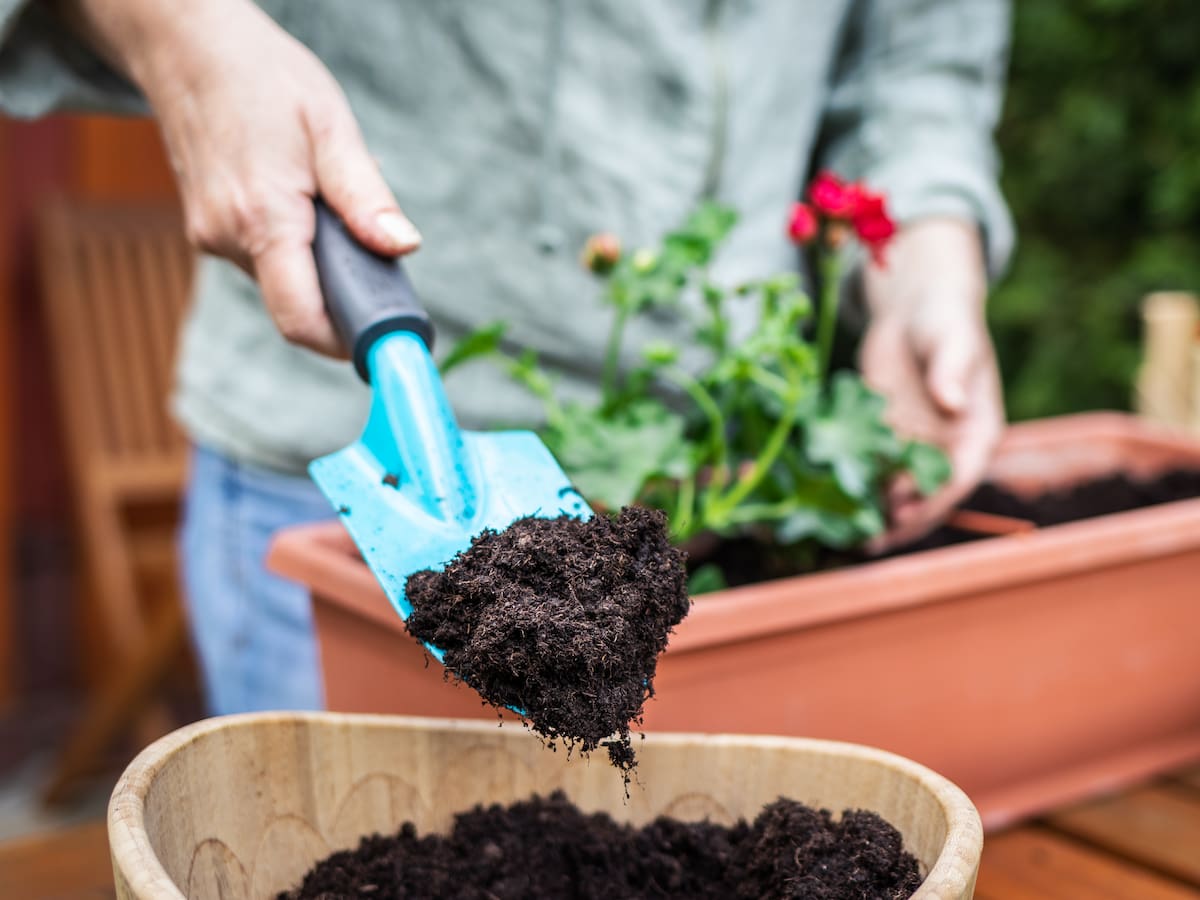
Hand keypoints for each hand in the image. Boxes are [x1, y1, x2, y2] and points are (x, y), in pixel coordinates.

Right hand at [57, 0, 420, 354]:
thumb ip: (365, 197)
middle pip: (299, 304)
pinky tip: (300, 199)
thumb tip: (404, 248)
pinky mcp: (208, 231)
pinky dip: (294, 246)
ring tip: (329, 204)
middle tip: (374, 253)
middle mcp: (227, 239)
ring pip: (282, 281)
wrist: (187, 47)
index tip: (384, 337)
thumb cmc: (263, 78)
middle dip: (343, 291)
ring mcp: (212, 237)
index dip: (346, 342)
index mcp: (263, 219)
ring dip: (319, 263)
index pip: (301, 319)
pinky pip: (264, 259)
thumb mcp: (331, 127)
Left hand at [859, 218, 1004, 551]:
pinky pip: (869, 470)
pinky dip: (853, 487)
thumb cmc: (944, 322)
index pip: (959, 478)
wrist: (914, 313)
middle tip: (870, 539)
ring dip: (874, 514)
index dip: (933, 500)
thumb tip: (951, 403)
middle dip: (899, 519)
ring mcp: (913, 448)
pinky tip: (827, 503)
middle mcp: (946, 450)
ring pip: (895, 491)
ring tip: (846, 537)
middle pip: (925, 495)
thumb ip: (952, 372)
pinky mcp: (882, 440)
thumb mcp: (953, 341)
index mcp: (976, 435)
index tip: (905, 511)